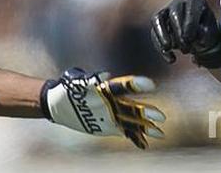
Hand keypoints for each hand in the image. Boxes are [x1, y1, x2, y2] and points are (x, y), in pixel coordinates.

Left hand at [42, 68, 165, 148]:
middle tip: (161, 116)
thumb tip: (105, 75)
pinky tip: (145, 144)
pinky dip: (135, 138)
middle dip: (146, 112)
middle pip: (132, 107)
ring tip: (160, 133)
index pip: (124, 86)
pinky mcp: (108, 127)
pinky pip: (124, 132)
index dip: (137, 85)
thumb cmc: (67, 89)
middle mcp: (113, 102)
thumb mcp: (74, 83)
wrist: (59, 105)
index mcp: (106, 89)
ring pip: (132, 121)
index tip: (151, 85)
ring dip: (146, 127)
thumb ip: (89, 80)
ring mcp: (112, 115)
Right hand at [151, 0, 220, 68]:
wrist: (202, 39)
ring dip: (162, 35)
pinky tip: (172, 59)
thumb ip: (206, 34)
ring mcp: (167, 11)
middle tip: (185, 48)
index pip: (190, 9)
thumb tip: (198, 38)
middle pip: (174, 13)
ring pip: (158, 19)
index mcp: (196, 1)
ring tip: (168, 48)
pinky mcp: (158, 23)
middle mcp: (180, 2)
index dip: (189, 24)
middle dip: (178, 31)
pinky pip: (154, 32)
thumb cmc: (207, 33)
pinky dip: (160, 47)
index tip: (190, 39)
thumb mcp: (212, 33)